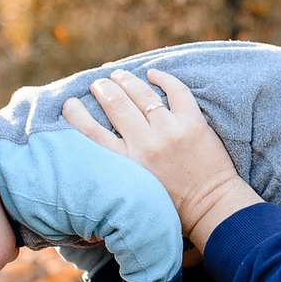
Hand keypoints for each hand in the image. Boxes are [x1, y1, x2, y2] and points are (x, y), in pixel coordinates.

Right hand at [62, 68, 261, 246]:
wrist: (211, 207)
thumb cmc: (170, 204)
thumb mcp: (134, 189)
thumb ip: (117, 167)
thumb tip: (98, 147)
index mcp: (127, 164)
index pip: (91, 132)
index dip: (75, 113)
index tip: (70, 103)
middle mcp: (145, 145)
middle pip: (115, 104)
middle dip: (103, 88)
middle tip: (98, 83)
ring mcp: (170, 131)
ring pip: (142, 94)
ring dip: (126, 79)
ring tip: (117, 74)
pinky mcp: (193, 124)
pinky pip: (176, 91)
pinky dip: (163, 78)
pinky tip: (153, 73)